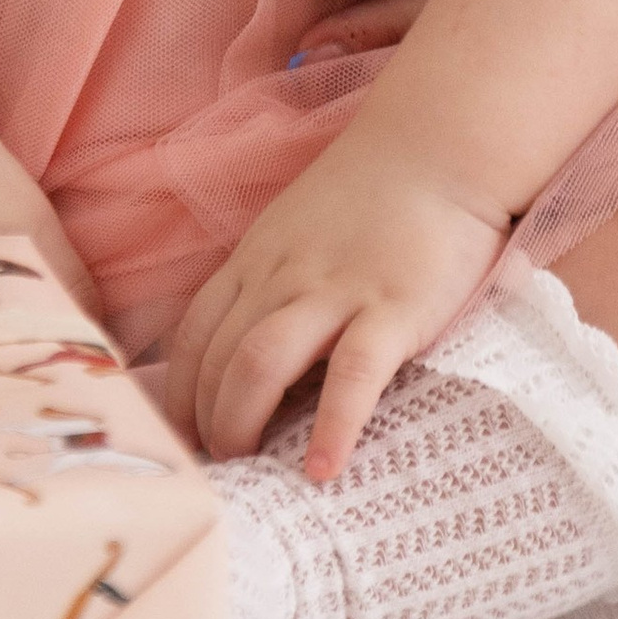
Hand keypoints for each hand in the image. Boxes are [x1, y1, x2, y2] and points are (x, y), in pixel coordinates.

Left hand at [163, 145, 508, 480]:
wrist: (439, 148)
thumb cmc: (374, 196)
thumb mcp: (299, 231)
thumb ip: (272, 282)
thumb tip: (255, 358)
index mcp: (257, 260)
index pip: (194, 334)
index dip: (179, 394)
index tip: (183, 437)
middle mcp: (282, 276)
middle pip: (217, 356)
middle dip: (205, 419)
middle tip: (216, 467)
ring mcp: (335, 291)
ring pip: (261, 362)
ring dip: (242, 422)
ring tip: (251, 470)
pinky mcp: (391, 308)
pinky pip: (351, 375)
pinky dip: (332, 426)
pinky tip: (323, 470)